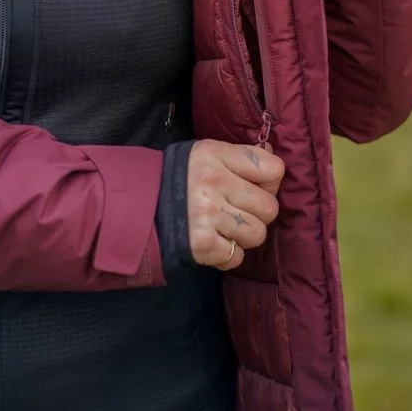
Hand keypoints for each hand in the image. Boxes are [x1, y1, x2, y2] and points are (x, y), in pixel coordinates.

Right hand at [187, 139, 284, 270]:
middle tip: (237, 210)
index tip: (253, 185)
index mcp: (217, 155)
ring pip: (257, 234)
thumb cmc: (181, 177)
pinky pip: (236, 256)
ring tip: (225, 226)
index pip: (274, 169)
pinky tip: (213, 241)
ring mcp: (207, 215)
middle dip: (258, 212)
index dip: (269, 181)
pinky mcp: (201, 245)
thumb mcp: (208, 153)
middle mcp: (213, 182)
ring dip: (244, 235)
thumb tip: (273, 154)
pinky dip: (227, 254)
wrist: (137, 204)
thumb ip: (241, 155)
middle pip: (270, 207)